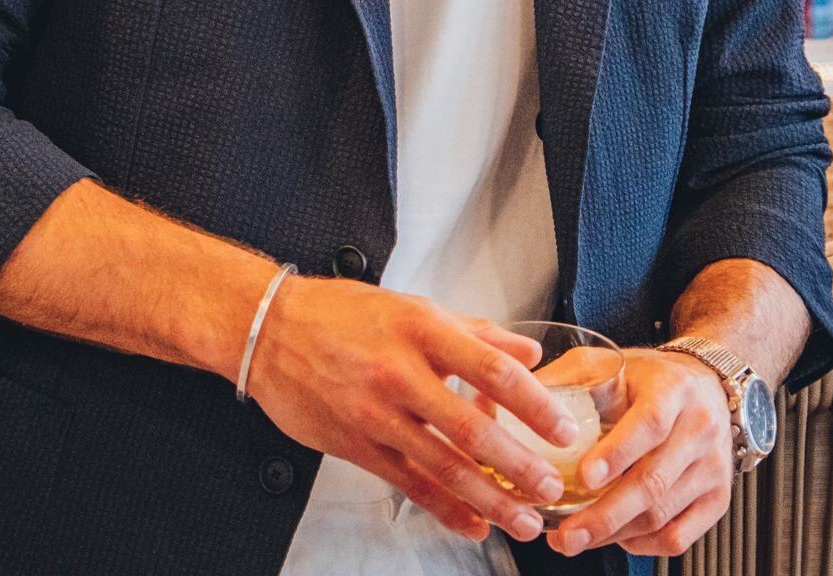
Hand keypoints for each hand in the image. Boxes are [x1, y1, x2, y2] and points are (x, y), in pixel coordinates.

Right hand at [246, 274, 584, 545]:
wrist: (270, 330)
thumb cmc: (342, 314)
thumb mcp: (412, 307)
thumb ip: (475, 332)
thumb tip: (528, 351)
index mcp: (421, 329)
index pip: (492, 369)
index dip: (533, 403)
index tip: (563, 428)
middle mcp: (400, 372)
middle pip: (472, 428)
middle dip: (519, 465)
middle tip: (551, 487)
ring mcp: (375, 413)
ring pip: (442, 466)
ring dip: (489, 499)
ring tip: (523, 519)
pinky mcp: (355, 444)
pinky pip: (408, 483)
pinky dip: (444, 509)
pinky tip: (471, 524)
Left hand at [545, 349, 733, 558]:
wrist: (707, 385)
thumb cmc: (650, 376)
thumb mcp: (611, 362)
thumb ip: (568, 378)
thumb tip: (515, 396)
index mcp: (673, 390)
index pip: (649, 425)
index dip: (617, 453)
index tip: (583, 477)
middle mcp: (699, 429)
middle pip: (653, 482)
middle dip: (605, 514)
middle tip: (565, 533)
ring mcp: (713, 468)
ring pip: (663, 515)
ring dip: (614, 534)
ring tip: (574, 538)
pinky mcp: (717, 498)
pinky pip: (679, 537)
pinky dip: (642, 545)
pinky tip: (614, 537)